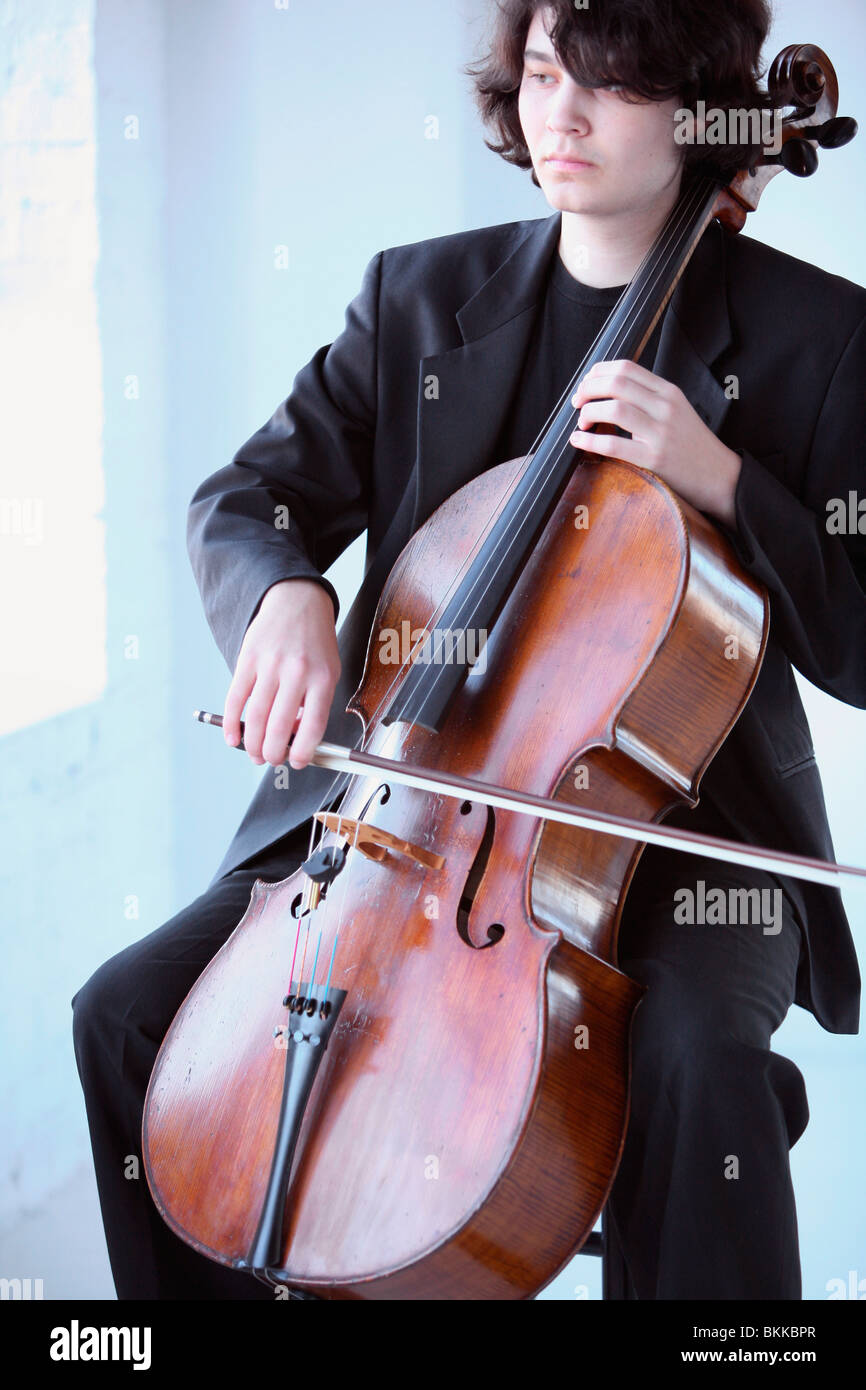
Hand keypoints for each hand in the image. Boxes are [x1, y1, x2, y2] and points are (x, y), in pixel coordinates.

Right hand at [223, 579, 340, 769]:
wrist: (297, 601)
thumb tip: (294, 738)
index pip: (314, 726)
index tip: (296, 762)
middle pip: (278, 726)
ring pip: (255, 717)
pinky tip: (233, 737)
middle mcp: (297, 672)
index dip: (303, 752)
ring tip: (254, 754)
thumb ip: (313, 704)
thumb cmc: (314, 643)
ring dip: (252, 744)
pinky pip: (235, 698)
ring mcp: (270, 665)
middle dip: (272, 753)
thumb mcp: (327, 671)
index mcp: (322, 678)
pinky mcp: (248, 659)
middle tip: (270, 760)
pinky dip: (231, 723)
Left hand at [569, 360, 741, 526]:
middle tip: (577, 402)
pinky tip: (579, 441)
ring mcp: (661, 433)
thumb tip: (609, 395)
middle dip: (589, 389)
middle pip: (617, 384)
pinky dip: (590, 442)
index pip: (627, 368)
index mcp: (669, 392)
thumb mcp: (676, 411)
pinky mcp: (655, 459)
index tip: (587, 383)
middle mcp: (665, 408)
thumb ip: (648, 400)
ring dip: (589, 412)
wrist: (721, 476)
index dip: (599, 372)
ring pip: (615, 409)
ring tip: (582, 422)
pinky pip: (615, 445)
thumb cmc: (693, 446)